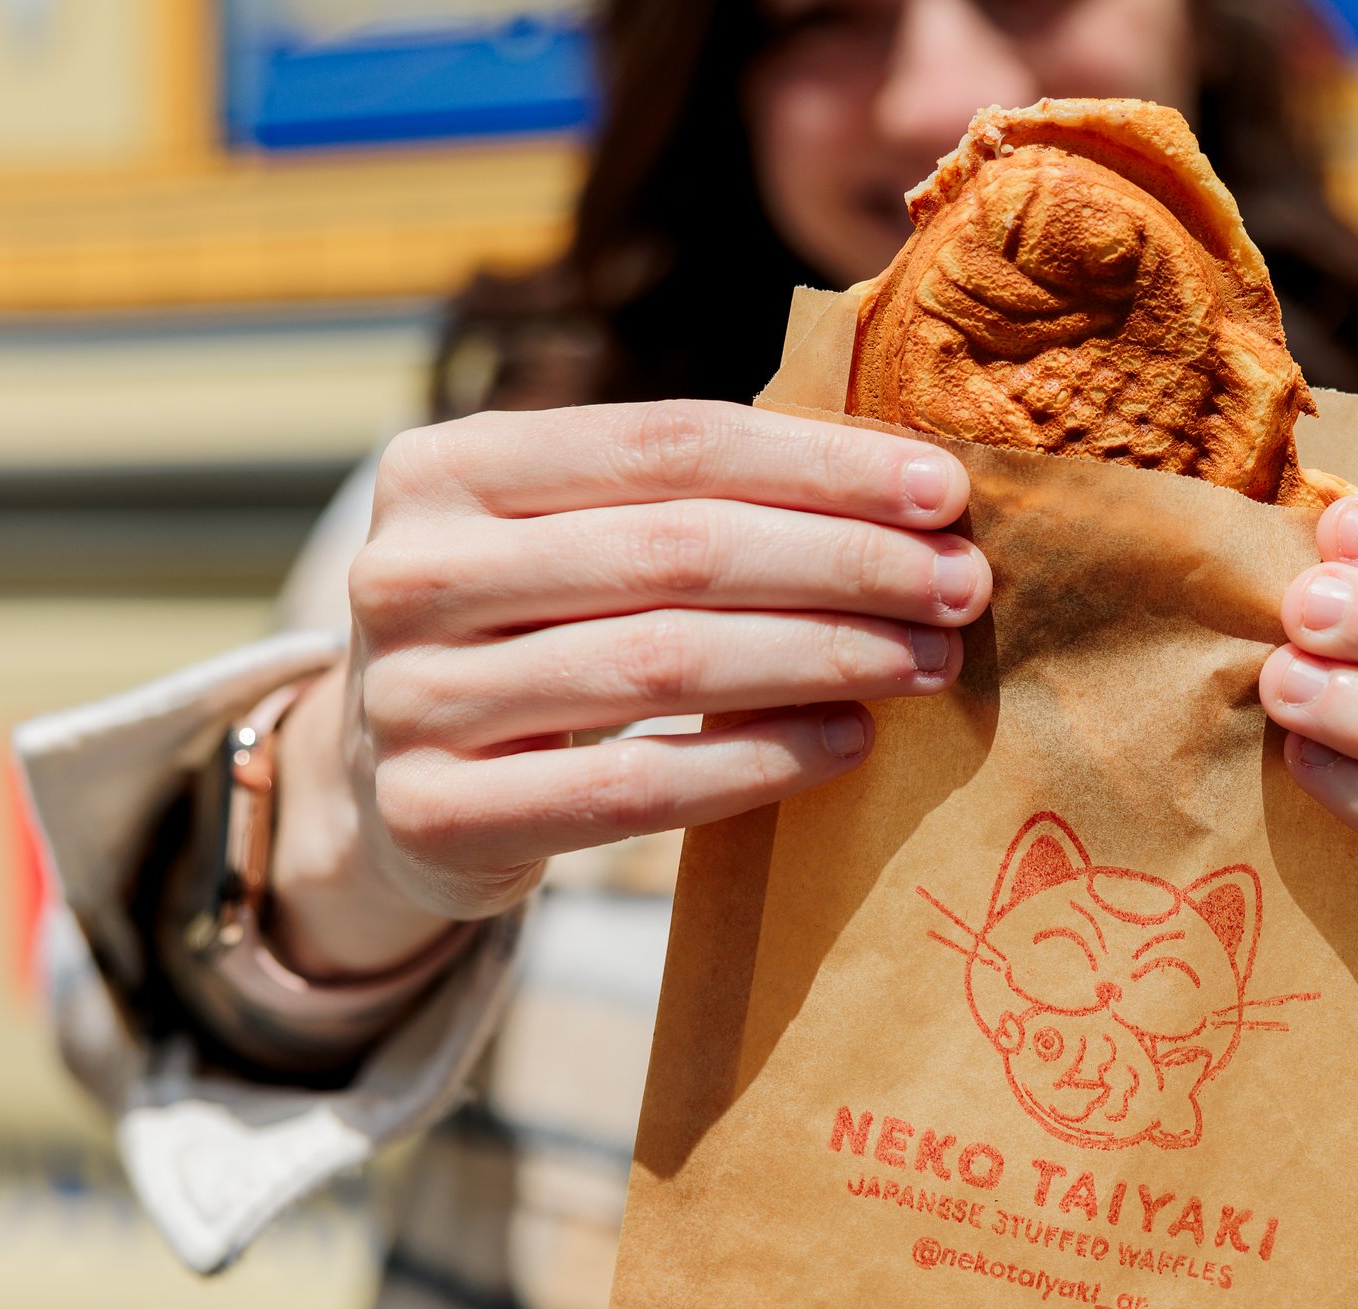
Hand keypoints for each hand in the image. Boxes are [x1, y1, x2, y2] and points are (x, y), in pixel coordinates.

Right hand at [269, 401, 989, 975]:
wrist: (392, 791)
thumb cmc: (533, 636)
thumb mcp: (574, 541)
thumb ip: (691, 499)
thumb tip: (907, 485)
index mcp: (446, 467)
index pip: (668, 445)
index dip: (819, 465)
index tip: (944, 490)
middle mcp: (407, 572)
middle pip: (678, 552)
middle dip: (846, 564)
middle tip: (965, 587)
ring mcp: (408, 699)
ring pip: (661, 665)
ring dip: (823, 657)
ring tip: (929, 660)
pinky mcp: (433, 816)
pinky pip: (631, 789)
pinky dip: (758, 760)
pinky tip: (850, 740)